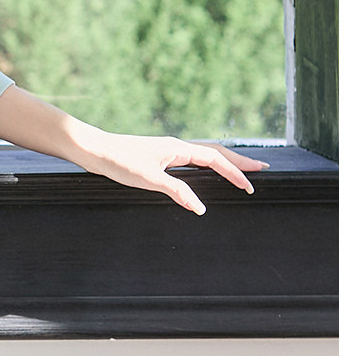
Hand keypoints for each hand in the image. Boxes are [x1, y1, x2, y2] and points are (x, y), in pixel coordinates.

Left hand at [72, 133, 268, 215]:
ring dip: (224, 162)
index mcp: (178, 149)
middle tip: (261, 169)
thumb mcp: (149, 180)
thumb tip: (200, 208)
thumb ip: (177, 192)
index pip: (215, 159)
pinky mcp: (158, 157)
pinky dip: (206, 165)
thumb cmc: (119, 162)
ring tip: (241, 169)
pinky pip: (191, 160)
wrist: (93, 150)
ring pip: (204, 155)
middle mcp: (176, 147)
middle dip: (239, 162)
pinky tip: (205, 172)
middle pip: (216, 152)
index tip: (250, 185)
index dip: (235, 172)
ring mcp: (168, 151)